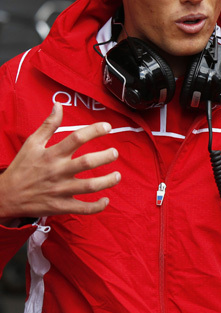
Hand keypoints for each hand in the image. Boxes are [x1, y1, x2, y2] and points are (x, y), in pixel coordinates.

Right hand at [0, 103, 120, 223]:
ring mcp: (60, 190)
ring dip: (107, 181)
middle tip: (115, 153)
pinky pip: (83, 208)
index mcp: (52, 154)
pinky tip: (106, 200)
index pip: (76, 138)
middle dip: (105, 157)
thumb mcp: (32, 143)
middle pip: (87, 163)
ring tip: (118, 175)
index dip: (94, 130)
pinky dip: (97, 206)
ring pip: (89, 186)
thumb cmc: (21, 168)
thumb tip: (59, 105)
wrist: (5, 196)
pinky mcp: (61, 206)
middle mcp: (58, 171)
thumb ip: (49, 125)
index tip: (108, 126)